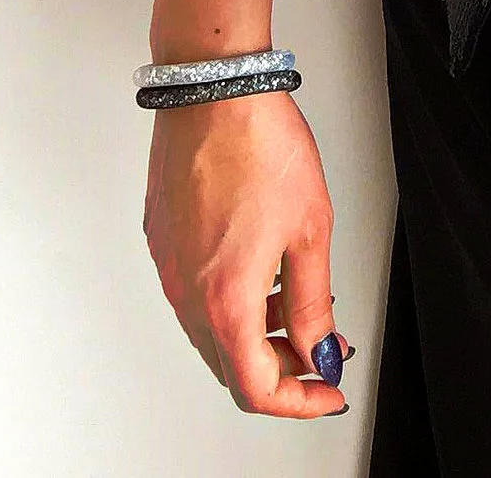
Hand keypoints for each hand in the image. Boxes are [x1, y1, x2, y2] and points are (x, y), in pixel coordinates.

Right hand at [143, 91, 353, 418]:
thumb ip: (314, 302)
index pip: (256, 388)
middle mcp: (188, 291)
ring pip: (211, 330)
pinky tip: (264, 265)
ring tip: (298, 299)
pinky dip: (232, 297)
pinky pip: (196, 292)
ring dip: (256, 331)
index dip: (298, 400)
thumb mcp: (310, 229)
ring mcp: (169, 266)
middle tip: (320, 346)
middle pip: (230, 365)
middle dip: (281, 366)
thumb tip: (320, 348)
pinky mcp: (163, 239)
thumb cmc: (259, 144)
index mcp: (225, 300)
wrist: (215, 89)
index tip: (326, 388)